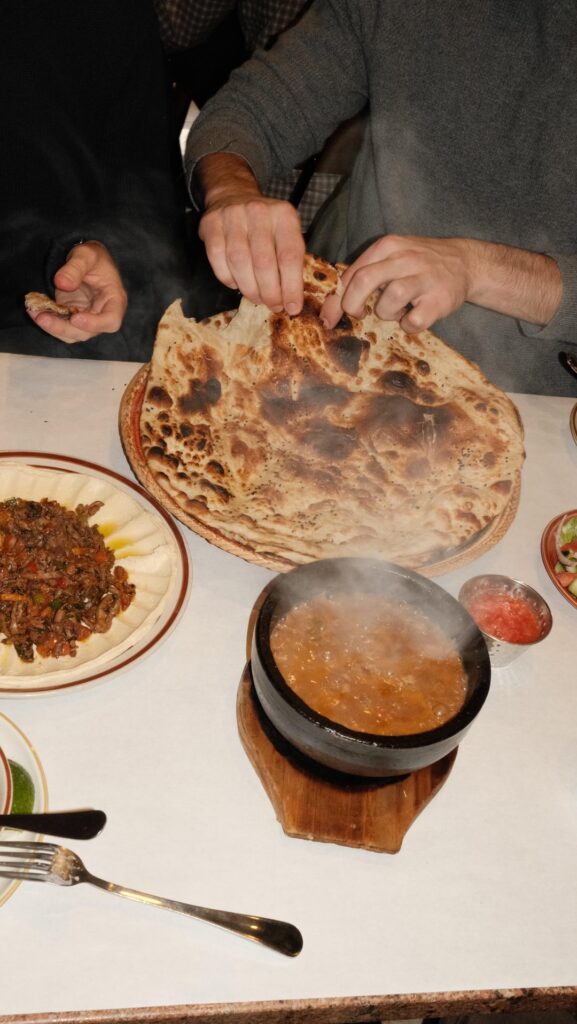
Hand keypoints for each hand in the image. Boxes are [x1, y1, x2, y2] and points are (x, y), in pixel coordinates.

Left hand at [27, 241, 127, 342]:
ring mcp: (87, 320)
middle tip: (43, 317)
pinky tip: (35, 311)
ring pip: (72, 334)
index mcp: (114, 300)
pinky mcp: (72, 319)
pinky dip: (48, 322)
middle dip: (64, 328)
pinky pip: (61, 327)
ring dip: (53, 327)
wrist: (85, 261)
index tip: (75, 318)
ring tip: (34, 312)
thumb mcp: (86, 255)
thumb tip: (62, 283)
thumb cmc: (93, 257)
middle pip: (87, 332)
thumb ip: (75, 267)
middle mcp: (102, 315)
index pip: (111, 321)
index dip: (95, 324)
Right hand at [195, 154, 304, 313]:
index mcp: (284, 215)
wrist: (234, 196)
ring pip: (239, 263)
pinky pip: (218, 260)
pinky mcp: (211, 224)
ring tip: (257, 299)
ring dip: (249, 289)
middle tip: (273, 306)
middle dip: (269, 292)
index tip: (291, 307)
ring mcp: (232, 216)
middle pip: (264, 263)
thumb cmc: (265, 225)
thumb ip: (291, 263)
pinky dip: (228, 279)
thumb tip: (291, 301)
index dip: (291, 287)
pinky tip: (236, 284)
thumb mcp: (286, 234)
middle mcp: (259, 212)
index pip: (289, 256)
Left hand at [321, 235, 471, 331]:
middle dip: (353, 305)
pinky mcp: (439, 299)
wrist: (465, 263)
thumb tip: (333, 304)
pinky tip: (413, 317)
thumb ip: (365, 273)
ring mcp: (424, 278)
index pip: (352, 273)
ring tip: (397, 310)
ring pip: (389, 299)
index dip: (336, 299)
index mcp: (387, 247)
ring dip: (386, 313)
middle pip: (364, 281)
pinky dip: (409, 325)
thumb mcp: (392, 257)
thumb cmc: (420, 265)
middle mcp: (404, 258)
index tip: (329, 318)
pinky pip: (414, 321)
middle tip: (360, 314)